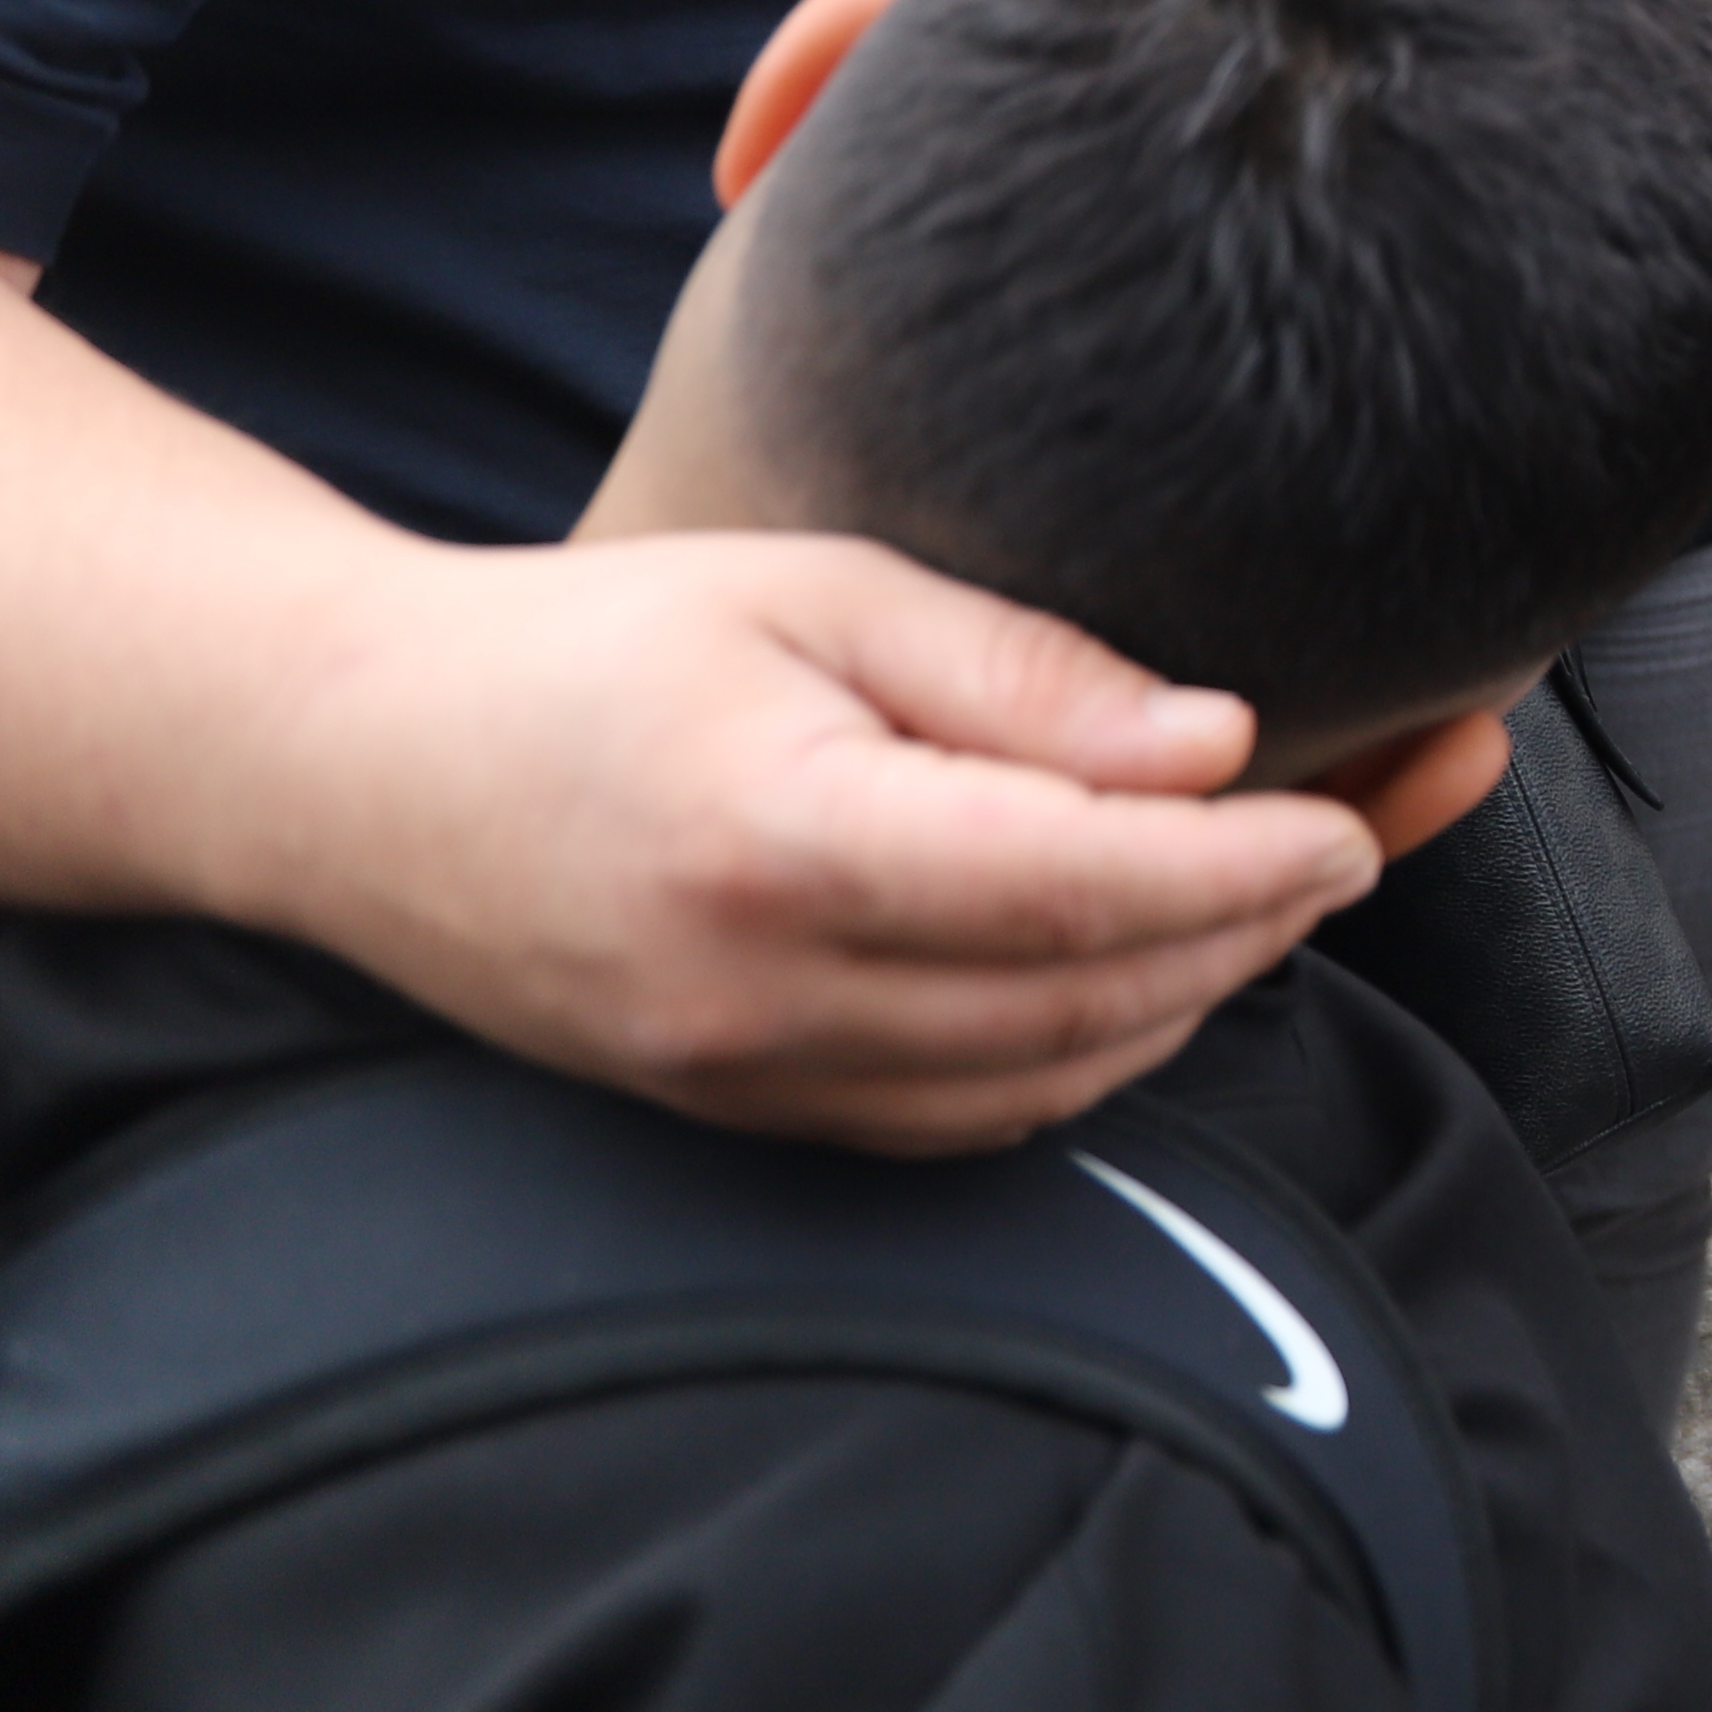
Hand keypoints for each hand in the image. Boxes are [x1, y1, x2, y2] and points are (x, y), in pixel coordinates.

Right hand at [255, 531, 1376, 1153]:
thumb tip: (1215, 747)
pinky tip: (1138, 969)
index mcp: (781, 845)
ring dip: (1180, 1002)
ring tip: (1267, 898)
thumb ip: (1018, 675)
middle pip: (1083, 1001)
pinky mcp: (730, 1113)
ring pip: (1038, 1084)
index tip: (1357, 822)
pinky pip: (956, 1118)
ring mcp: (736, 1078)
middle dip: (1247, 933)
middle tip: (1352, 844)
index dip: (1248, 867)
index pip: (1081, 889)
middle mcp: (757, 997)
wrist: (354, 769)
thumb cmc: (590, 646)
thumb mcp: (812, 592)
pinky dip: (1077, 1054)